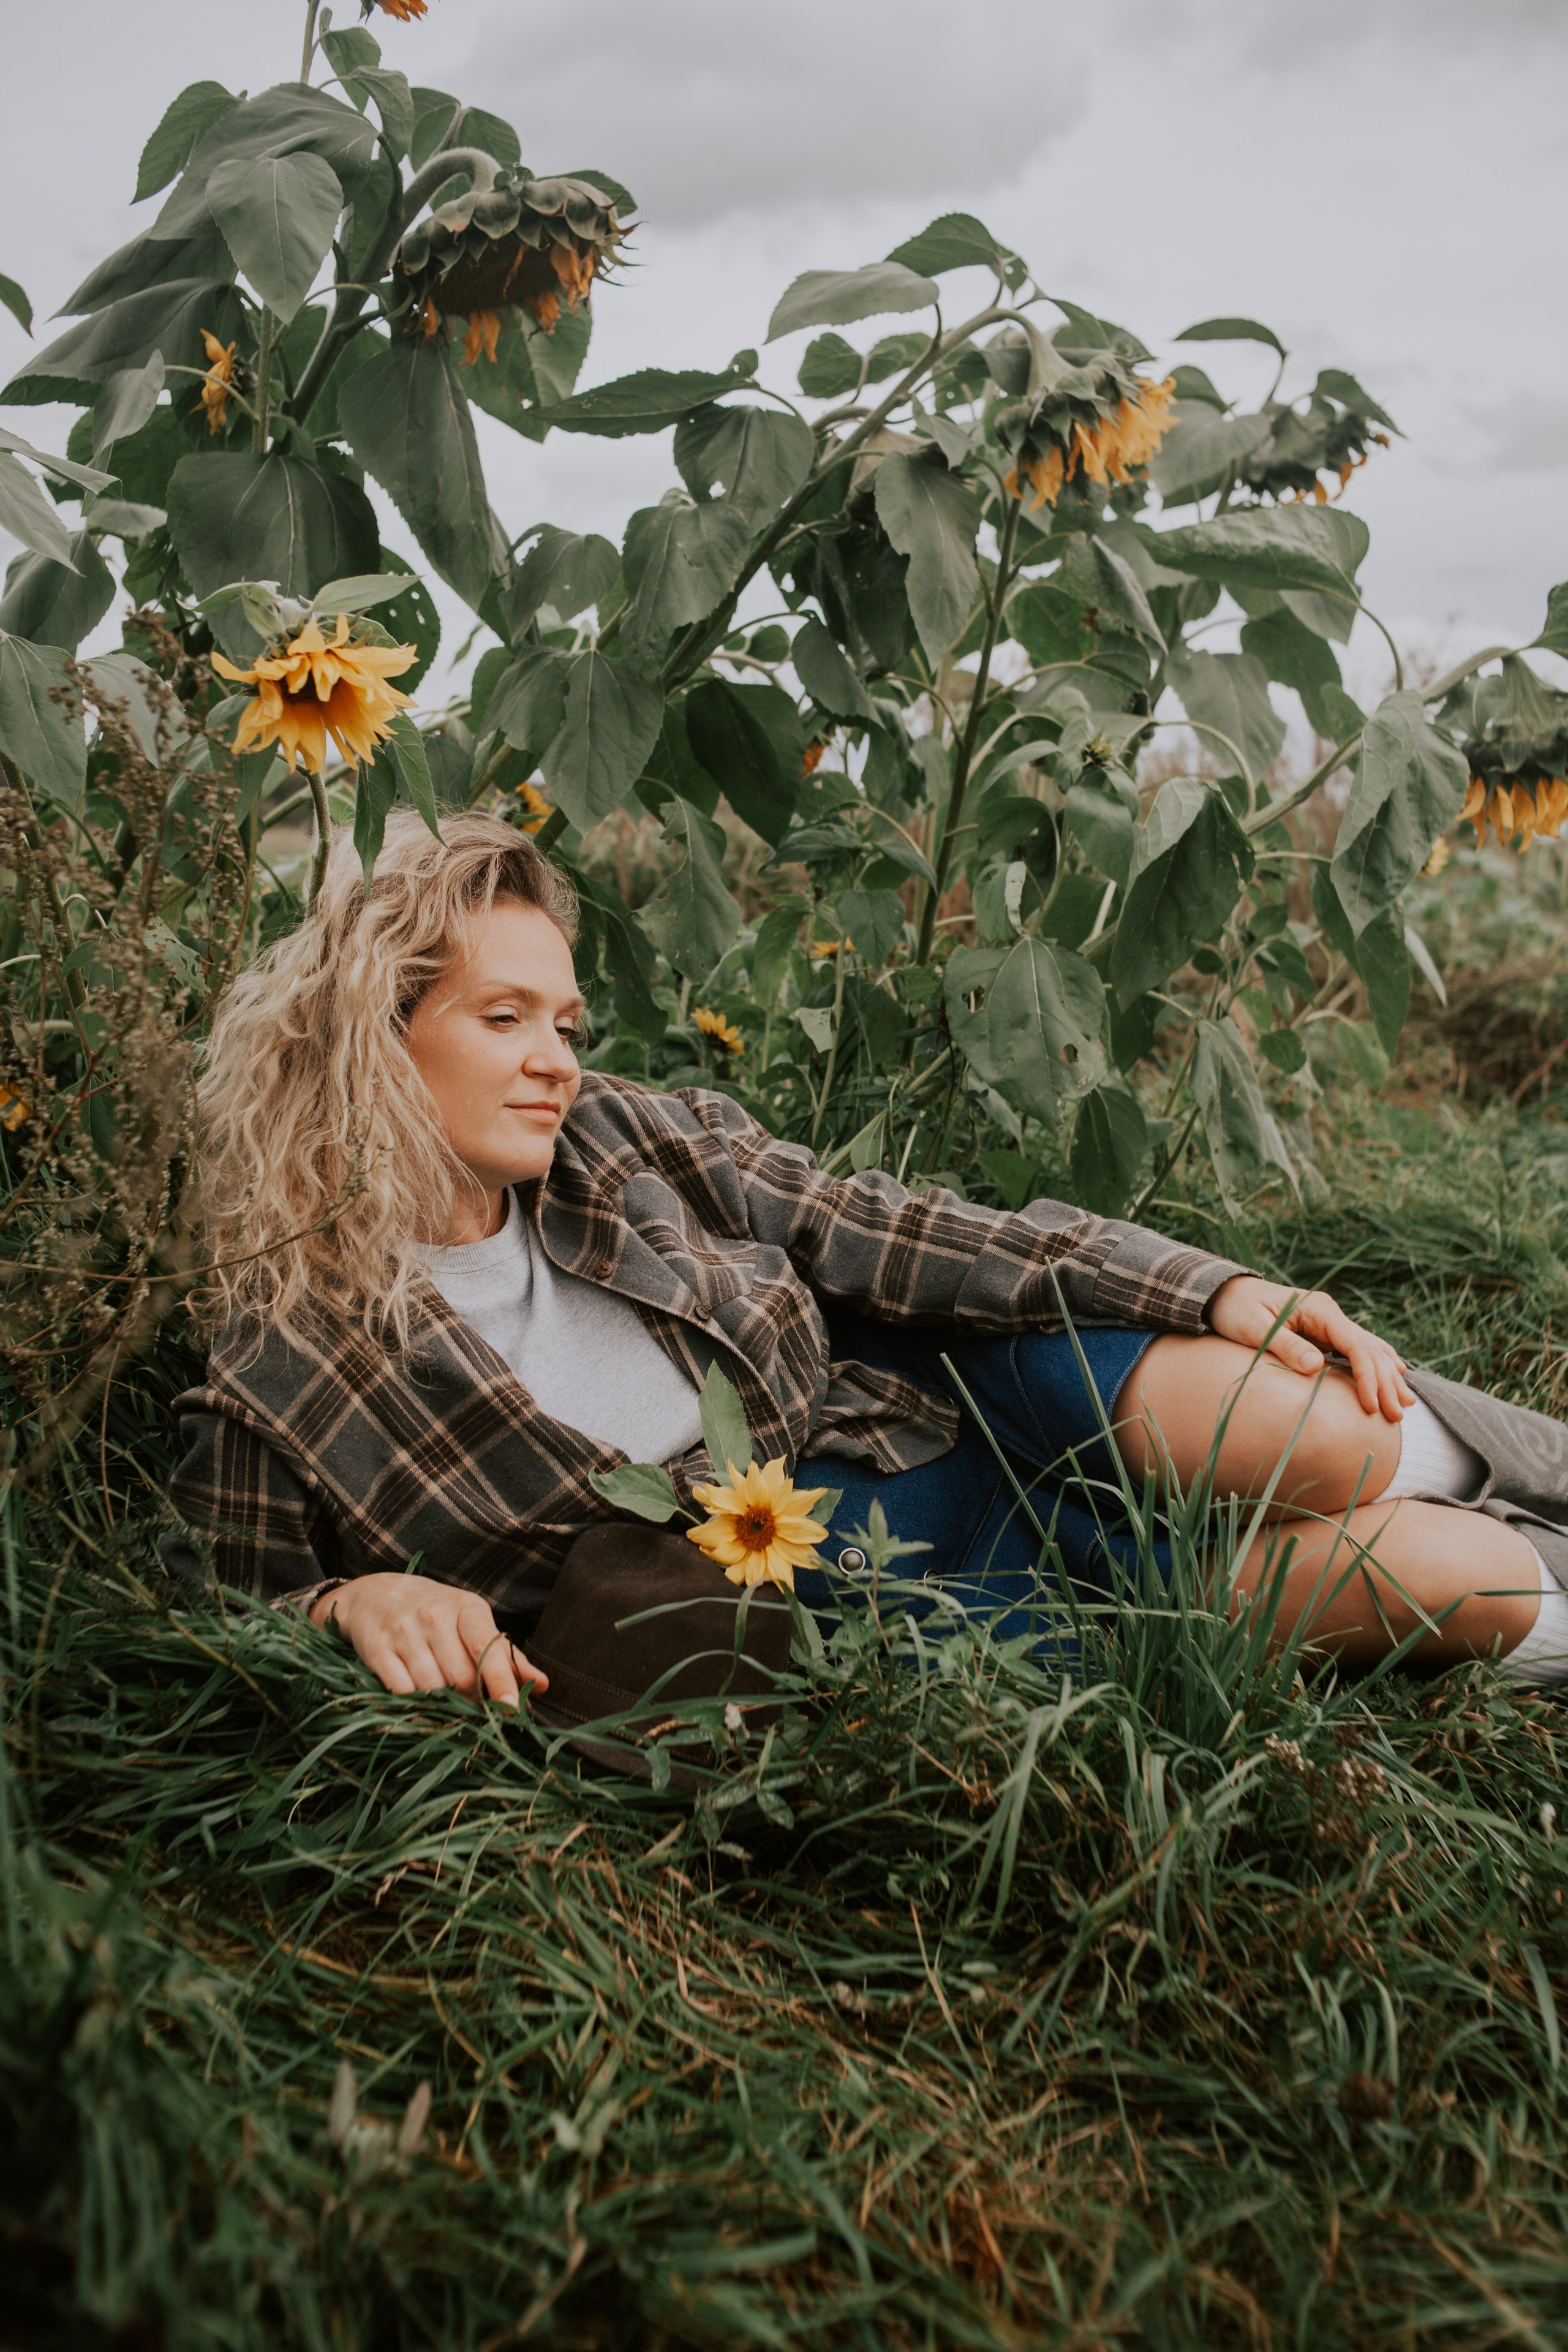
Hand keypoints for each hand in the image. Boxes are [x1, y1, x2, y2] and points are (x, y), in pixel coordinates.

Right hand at [311, 1573, 547, 1706]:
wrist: (372, 1594)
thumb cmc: (433, 1613)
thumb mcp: (472, 1623)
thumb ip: (505, 1656)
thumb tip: (541, 1686)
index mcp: (467, 1608)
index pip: (488, 1648)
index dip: (501, 1682)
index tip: (511, 1710)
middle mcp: (435, 1616)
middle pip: (462, 1678)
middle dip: (469, 1700)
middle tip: (467, 1705)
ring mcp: (404, 1632)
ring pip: (432, 1688)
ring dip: (440, 1704)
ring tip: (440, 1698)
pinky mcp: (376, 1649)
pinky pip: (400, 1691)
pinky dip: (411, 1704)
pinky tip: (414, 1699)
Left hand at [1205, 1275, 1415, 1422]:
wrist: (1227, 1294)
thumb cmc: (1237, 1310)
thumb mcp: (1255, 1328)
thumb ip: (1285, 1346)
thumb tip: (1316, 1366)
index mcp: (1319, 1310)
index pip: (1355, 1345)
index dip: (1367, 1376)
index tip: (1371, 1405)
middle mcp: (1330, 1314)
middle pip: (1369, 1349)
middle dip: (1385, 1383)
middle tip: (1397, 1415)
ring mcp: (1330, 1323)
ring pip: (1369, 1349)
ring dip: (1388, 1376)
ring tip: (1406, 1403)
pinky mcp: (1324, 1333)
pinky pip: (1357, 1350)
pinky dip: (1377, 1364)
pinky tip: (1394, 1377)